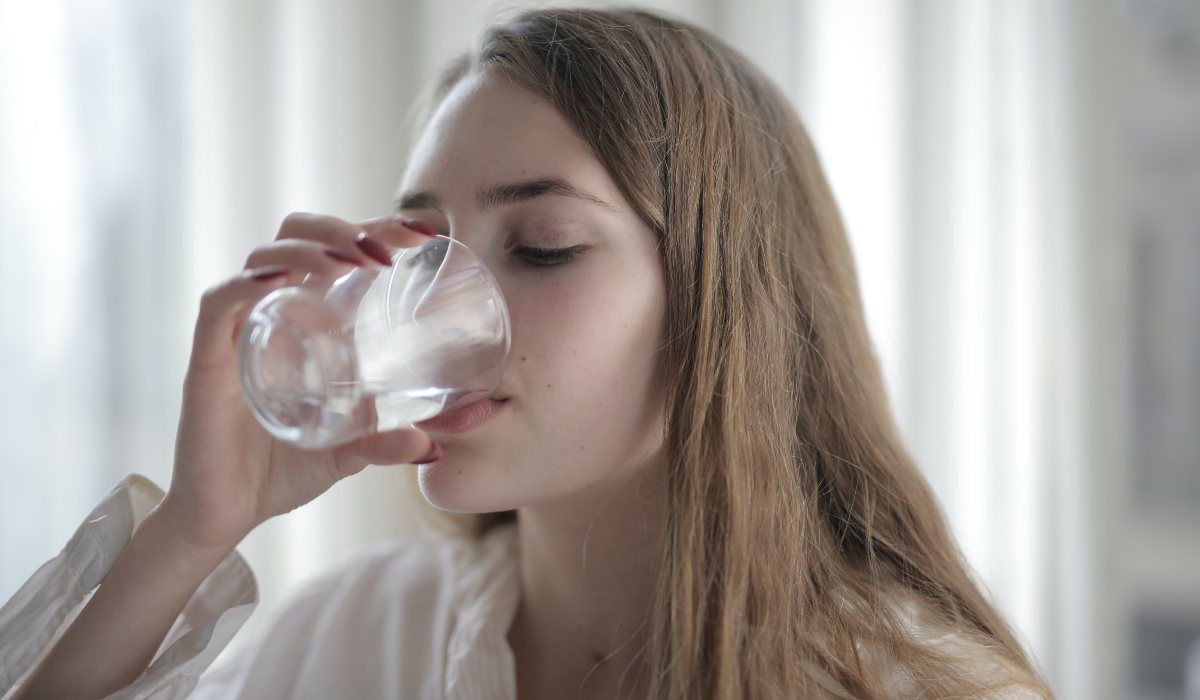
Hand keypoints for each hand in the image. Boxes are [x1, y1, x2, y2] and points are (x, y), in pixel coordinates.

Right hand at [157, 212, 438, 552]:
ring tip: (350, 261)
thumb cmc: (280, 471)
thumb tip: (433, 446)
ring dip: (308, 247)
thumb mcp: (347, 453)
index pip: (336, 251)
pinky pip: (220, 304)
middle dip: (342, 228)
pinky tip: (282, 280)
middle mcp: (270, 314)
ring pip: (262, 258)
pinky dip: (247, 284)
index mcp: (305, 320)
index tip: (423, 232)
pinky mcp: (207, 360)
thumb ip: (385, 443)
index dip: (376, 229)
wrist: (224, 516)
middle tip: (386, 251)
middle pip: (296, 236)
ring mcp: (237, 333)